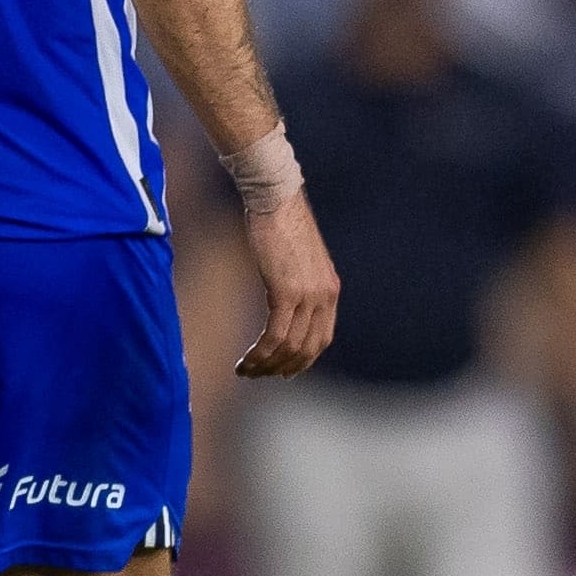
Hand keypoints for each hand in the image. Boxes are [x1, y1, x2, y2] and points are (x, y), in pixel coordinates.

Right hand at [236, 190, 341, 377]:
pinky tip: (245, 360)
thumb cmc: (280, 224)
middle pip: (307, 349)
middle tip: (259, 375)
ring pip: (290, 347)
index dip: (303, 360)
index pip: (322, 339)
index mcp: (330, 290)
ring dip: (266, 365)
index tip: (282, 371)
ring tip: (245, 370)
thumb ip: (297, 285)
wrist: (276, 199)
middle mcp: (325, 296)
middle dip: (282, 368)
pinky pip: (275, 335)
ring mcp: (308, 295)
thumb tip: (285, 304)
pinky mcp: (287, 292)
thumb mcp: (297, 261)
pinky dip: (260, 354)